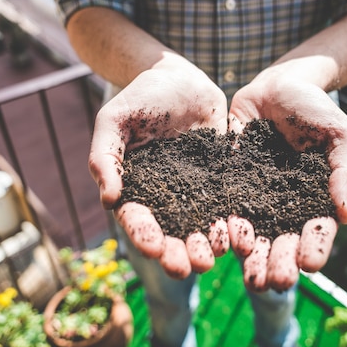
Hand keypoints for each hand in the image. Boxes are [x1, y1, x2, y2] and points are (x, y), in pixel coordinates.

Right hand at [89, 67, 228, 278]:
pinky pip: (228, 202)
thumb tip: (109, 200)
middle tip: (189, 268)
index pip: (137, 220)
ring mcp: (195, 189)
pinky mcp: (221, 178)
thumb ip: (105, 157)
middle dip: (179, 253)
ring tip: (215, 257)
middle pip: (171, 232)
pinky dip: (233, 220)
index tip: (154, 250)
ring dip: (207, 244)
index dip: (144, 236)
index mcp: (136, 188)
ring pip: (201, 224)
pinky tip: (240, 233)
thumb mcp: (114, 121)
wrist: (179, 78)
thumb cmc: (140, 98)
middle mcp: (166, 196)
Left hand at [228, 78, 346, 291]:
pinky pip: (227, 207)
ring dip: (252, 257)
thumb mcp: (339, 135)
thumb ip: (343, 172)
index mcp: (314, 198)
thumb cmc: (317, 110)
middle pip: (283, 240)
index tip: (310, 264)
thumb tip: (345, 215)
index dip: (314, 248)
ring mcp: (256, 195)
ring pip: (254, 232)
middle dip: (280, 263)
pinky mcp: (230, 182)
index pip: (316, 230)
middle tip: (276, 283)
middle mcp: (284, 204)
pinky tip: (223, 242)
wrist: (278, 86)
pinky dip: (225, 226)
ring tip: (251, 278)